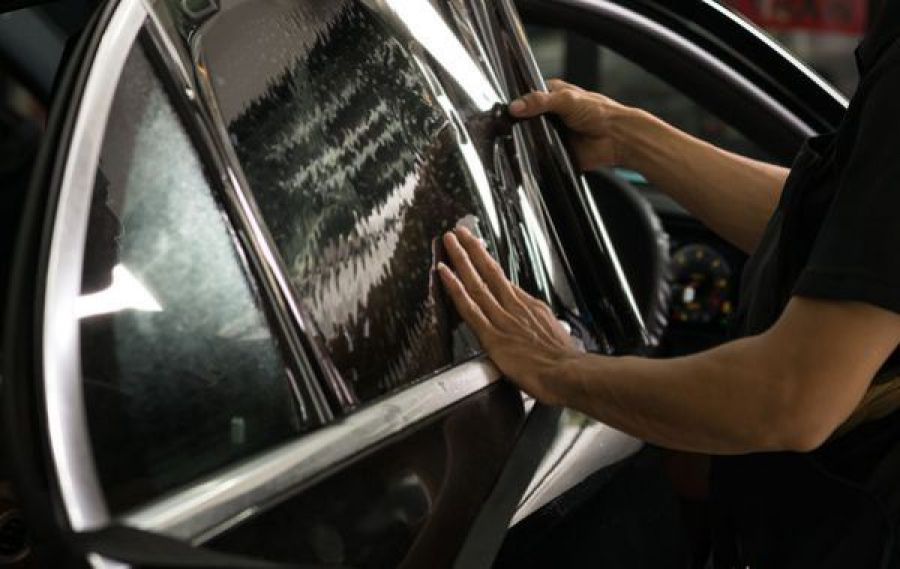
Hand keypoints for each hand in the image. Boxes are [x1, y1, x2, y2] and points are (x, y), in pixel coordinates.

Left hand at [437, 227, 581, 404]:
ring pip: (476, 283)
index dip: (488, 265)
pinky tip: (444, 274)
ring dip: (461, 260)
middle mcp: (514, 307)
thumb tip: (539, 327)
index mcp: (529, 307)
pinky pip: (468, 307)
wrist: (569, 373)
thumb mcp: (556, 336)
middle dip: (473, 250)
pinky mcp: (491, 336)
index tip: (478, 252)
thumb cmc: (565, 363)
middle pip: (489, 272)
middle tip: (460, 232)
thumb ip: (540, 328)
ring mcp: (501, 319)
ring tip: (449, 242)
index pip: (503, 281)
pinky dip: (455, 289)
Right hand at [509, 79, 641, 169]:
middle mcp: (549, 114)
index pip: (525, 95)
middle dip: (517, 122)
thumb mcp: (567, 100)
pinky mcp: (553, 151)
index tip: (504, 107)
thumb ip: (540, 101)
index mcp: (551, 95)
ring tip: (518, 138)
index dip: (515, 100)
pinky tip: (528, 153)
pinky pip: (537, 154)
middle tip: (508, 125)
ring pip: (528, 136)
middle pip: (524, 118)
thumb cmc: (600, 113)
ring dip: (524, 139)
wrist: (617, 139)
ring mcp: (550, 133)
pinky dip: (533, 154)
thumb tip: (516, 106)